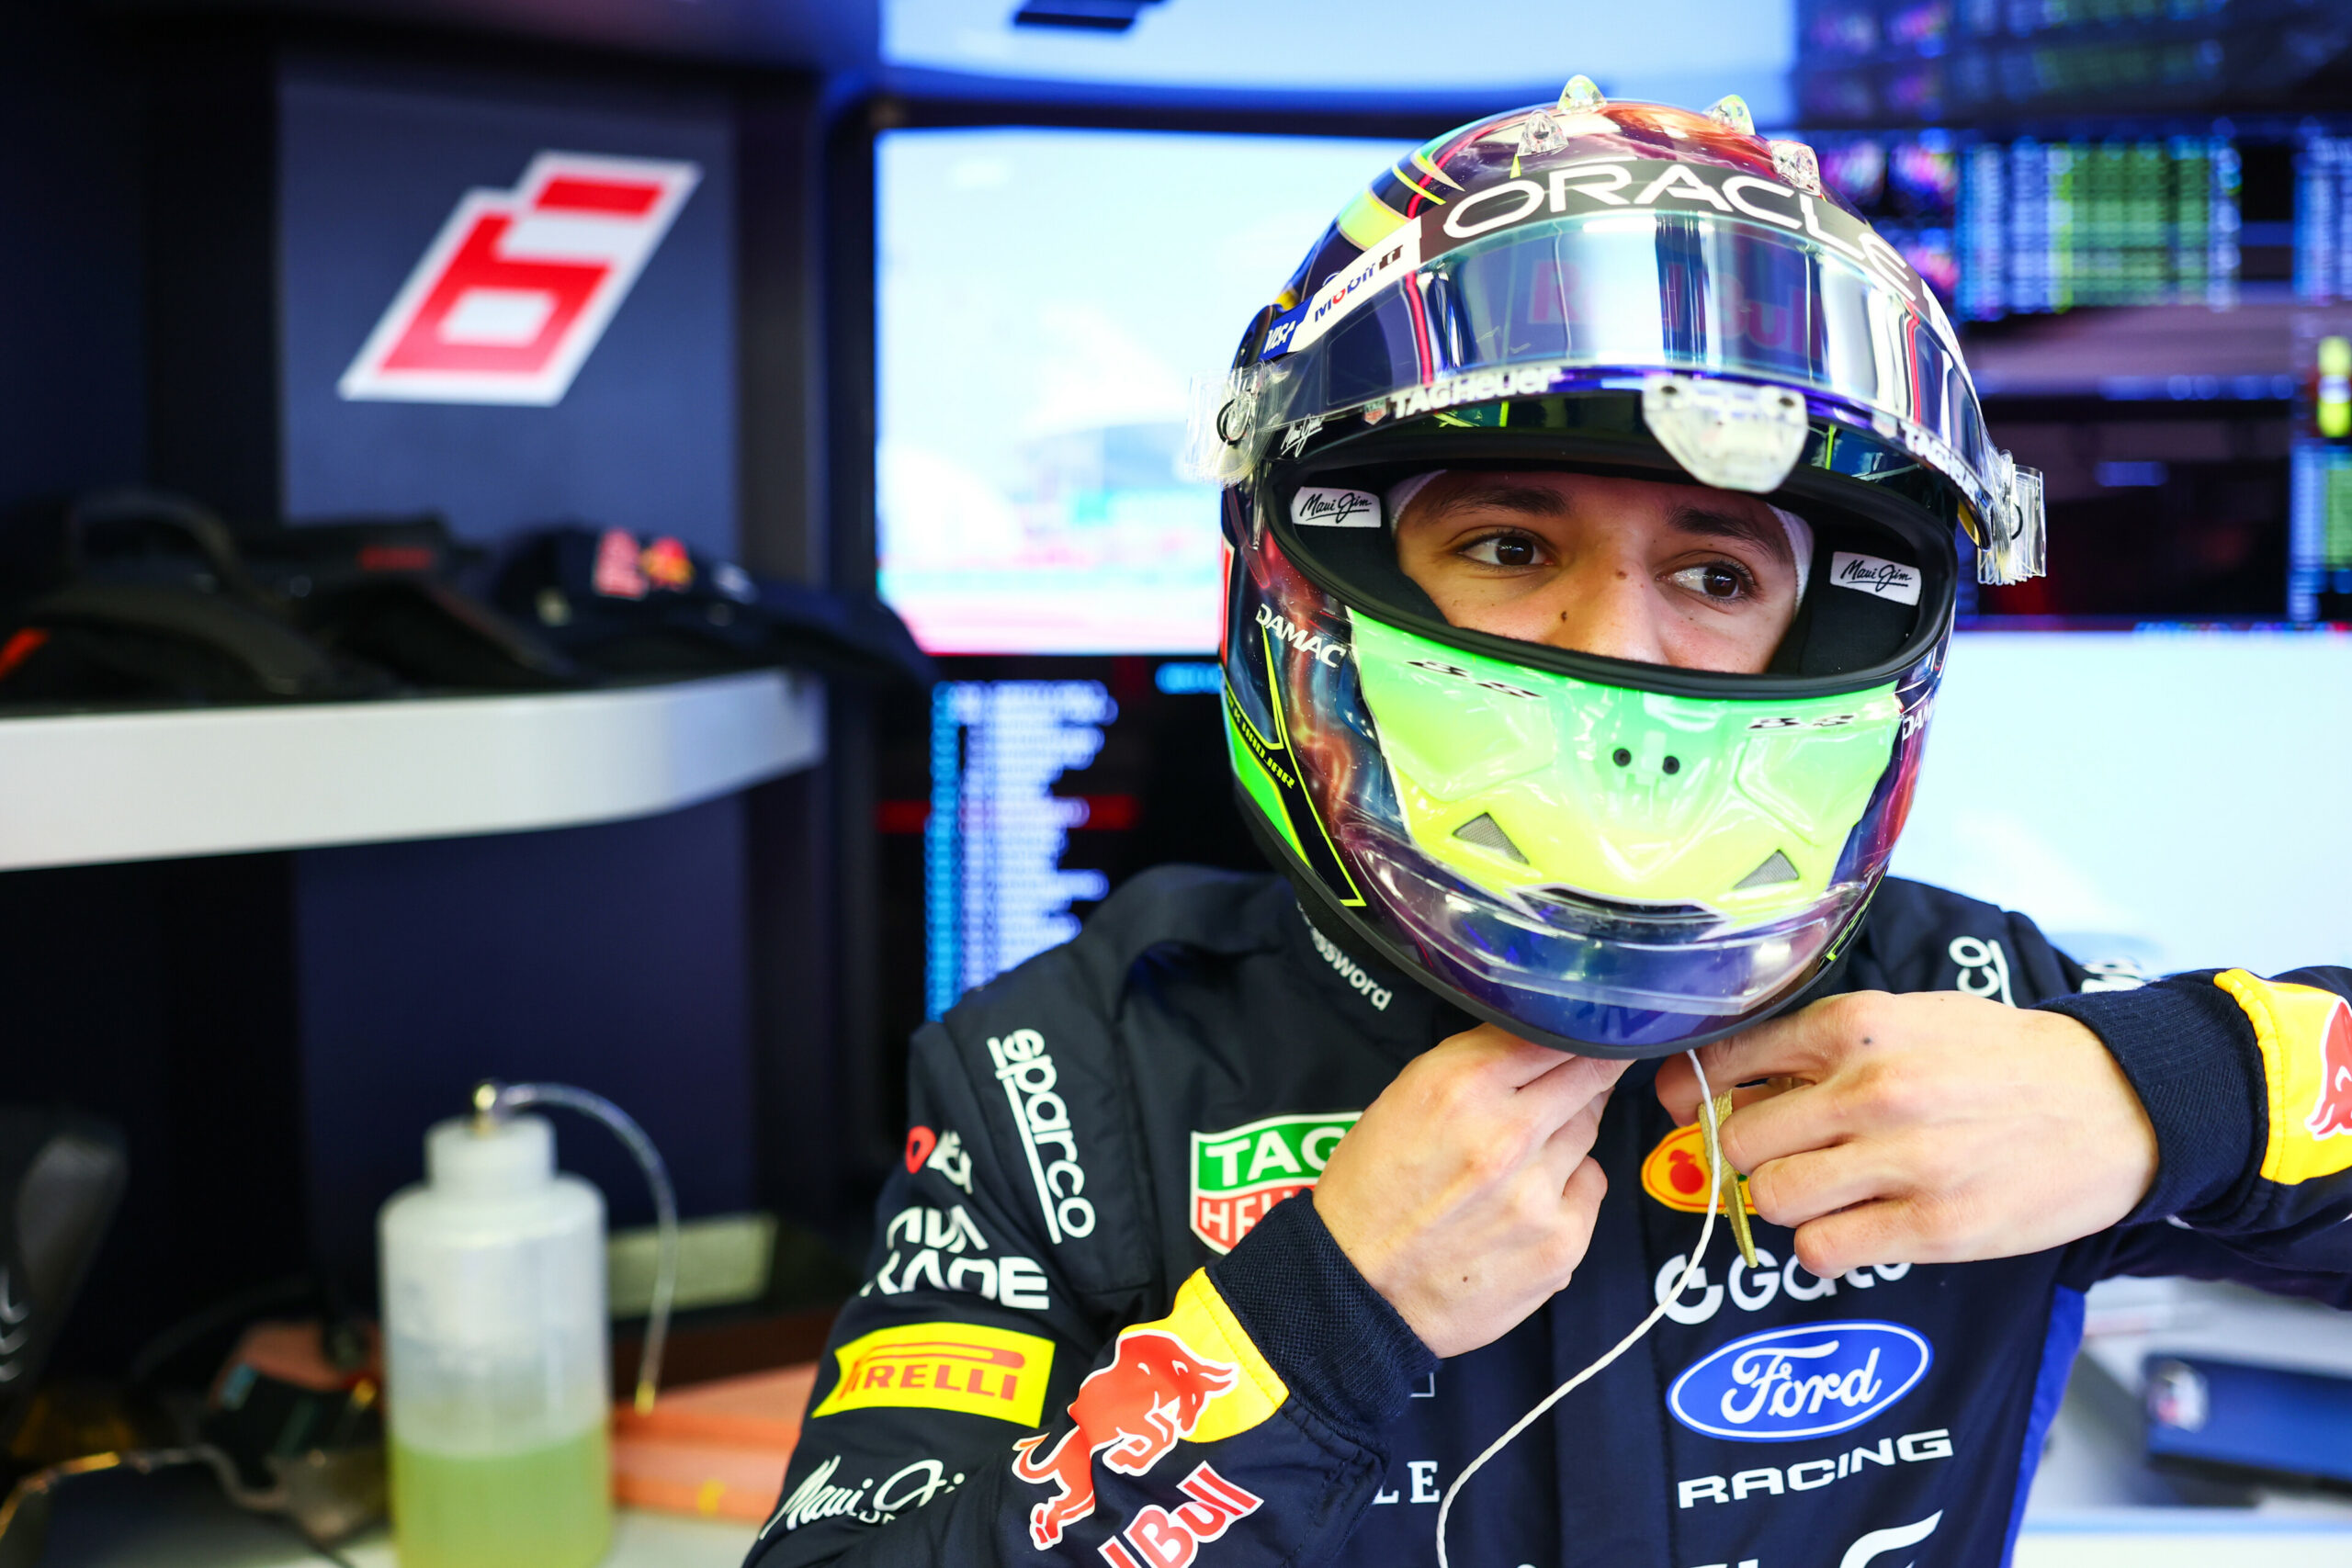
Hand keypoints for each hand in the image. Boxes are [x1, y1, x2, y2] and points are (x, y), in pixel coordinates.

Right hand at [1315, 1025, 1627, 1358]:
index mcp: (1461, 1085)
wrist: (1358, 1289)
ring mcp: (1539, 1191)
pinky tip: (1527, 1201)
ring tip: (1521, 1156)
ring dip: (1565, 1132)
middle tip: (1576, 1079)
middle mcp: (1507, 1133)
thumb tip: (1534, 1039)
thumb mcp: (1403, 1097)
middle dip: (1587, 1071)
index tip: (1584, 1029)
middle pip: (1588, 1075)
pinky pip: (1591, 1187)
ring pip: (1588, 1130)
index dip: (1574, 1027)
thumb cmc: (1372, 1192)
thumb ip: (1474, 1062)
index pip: (1554, 1031)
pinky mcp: (1561, 1241)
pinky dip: (1568, 1187)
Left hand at [1654, 991, 2156, 1278]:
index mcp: (1856, 1027)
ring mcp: (1903, 1161)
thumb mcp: (1911, 1019)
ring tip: (1826, 1191)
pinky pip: (1826, 1251)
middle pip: (1740, 1141)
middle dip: (1745, 1155)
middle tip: (1773, 1157)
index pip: (1728, 1059)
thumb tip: (1735, 1078)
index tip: (1687, 1108)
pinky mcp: (1935, 1225)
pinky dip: (1825, 1247)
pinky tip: (1856, 1226)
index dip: (1693, 1091)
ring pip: (1775, 1199)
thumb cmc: (2004, 1060)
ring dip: (1787, 1203)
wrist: (2116, 1102)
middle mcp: (1871, 1091)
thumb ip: (1826, 1046)